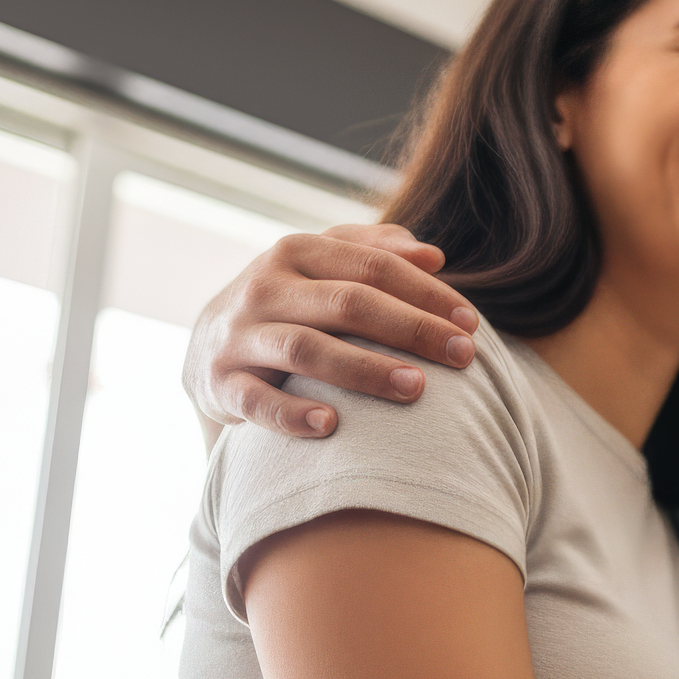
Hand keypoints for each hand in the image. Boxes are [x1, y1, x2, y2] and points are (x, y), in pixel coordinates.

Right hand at [183, 222, 479, 436]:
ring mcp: (240, 335)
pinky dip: (292, 414)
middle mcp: (265, 287)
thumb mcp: (322, 267)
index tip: (471, 323)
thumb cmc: (290, 305)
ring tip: (416, 388)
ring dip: (364, 369)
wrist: (207, 348)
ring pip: (306, 349)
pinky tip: (332, 426)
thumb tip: (433, 256)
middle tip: (464, 356)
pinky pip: (257, 401)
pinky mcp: (221, 383)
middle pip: (349, 303)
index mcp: (298, 253)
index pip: (373, 267)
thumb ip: (374, 252)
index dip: (426, 293)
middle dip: (412, 329)